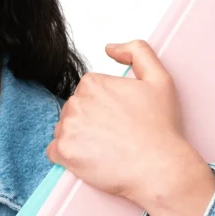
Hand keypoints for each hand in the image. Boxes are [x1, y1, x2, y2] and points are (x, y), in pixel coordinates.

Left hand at [44, 39, 214, 215]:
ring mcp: (67, 127)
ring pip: (64, 130)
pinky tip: (90, 159)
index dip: (104, 107)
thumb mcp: (159, 79)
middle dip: (89, 122)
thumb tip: (110, 48)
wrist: (158, 167)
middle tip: (115, 135)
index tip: (119, 119)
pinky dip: (68, 156)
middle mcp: (75, 102)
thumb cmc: (159, 128)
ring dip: (79, 139)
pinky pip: (54, 152)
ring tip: (106, 148)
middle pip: (74, 111)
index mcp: (92, 83)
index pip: (86, 94)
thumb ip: (137, 51)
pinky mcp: (63, 152)